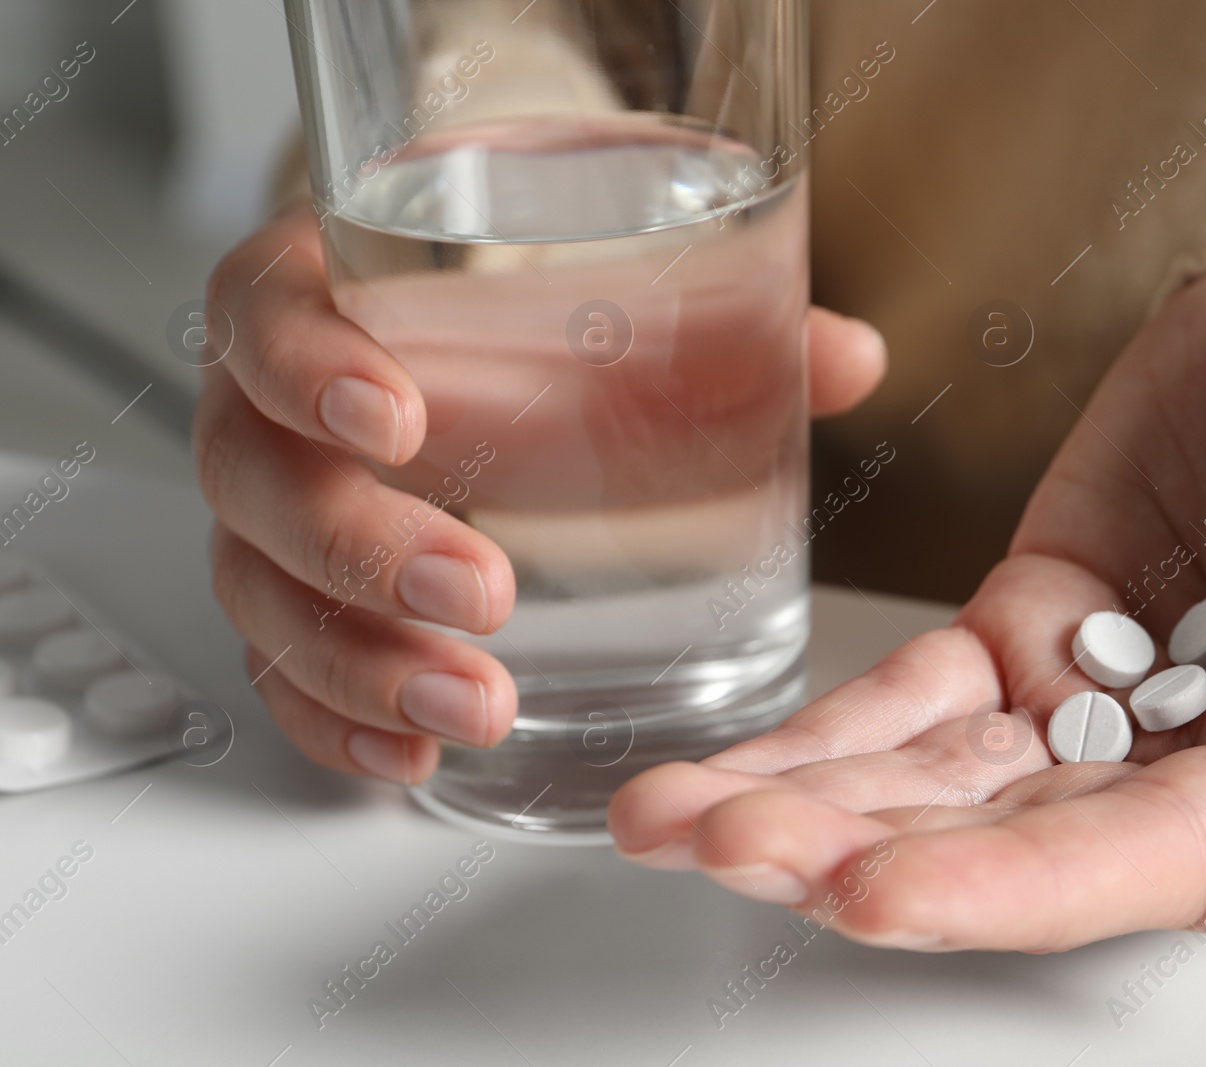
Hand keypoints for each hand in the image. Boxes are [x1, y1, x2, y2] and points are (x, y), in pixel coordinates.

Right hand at [195, 203, 886, 783]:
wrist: (449, 310)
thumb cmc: (510, 282)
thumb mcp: (593, 258)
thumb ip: (716, 308)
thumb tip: (850, 359)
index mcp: (325, 289)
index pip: (267, 313)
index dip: (308, 365)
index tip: (396, 419)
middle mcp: (275, 405)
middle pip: (256, 477)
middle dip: (361, 547)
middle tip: (481, 591)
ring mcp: (274, 509)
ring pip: (262, 591)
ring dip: (358, 661)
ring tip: (472, 708)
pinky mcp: (297, 594)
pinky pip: (279, 667)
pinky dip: (334, 720)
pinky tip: (407, 755)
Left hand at [608, 211, 1205, 962]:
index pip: (1128, 864)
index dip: (995, 887)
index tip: (863, 889)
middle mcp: (1183, 765)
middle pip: (1000, 837)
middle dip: (853, 848)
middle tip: (721, 843)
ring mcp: (1094, 694)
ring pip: (935, 777)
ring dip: (809, 800)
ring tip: (674, 817)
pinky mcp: (1030, 619)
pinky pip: (917, 689)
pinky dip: (827, 726)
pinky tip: (732, 760)